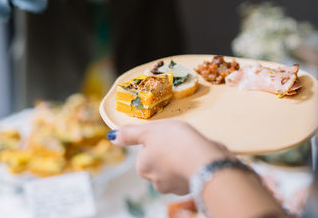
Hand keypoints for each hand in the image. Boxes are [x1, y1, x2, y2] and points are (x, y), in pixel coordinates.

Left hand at [108, 119, 234, 194]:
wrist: (205, 161)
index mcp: (142, 167)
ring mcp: (172, 187)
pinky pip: (187, 174)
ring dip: (181, 159)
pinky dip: (192, 166)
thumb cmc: (176, 142)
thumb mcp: (150, 130)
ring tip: (191, 149)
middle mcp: (154, 181)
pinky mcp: (189, 188)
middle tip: (179, 141)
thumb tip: (112, 136)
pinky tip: (198, 158)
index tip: (166, 136)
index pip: (145, 152)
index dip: (156, 141)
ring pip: (174, 169)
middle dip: (168, 152)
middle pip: (159, 161)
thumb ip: (130, 134)